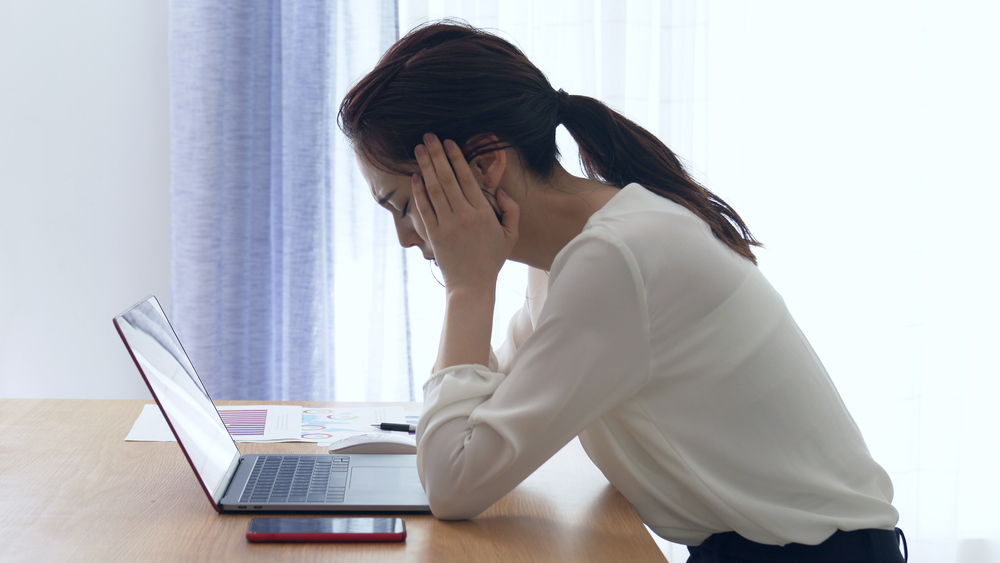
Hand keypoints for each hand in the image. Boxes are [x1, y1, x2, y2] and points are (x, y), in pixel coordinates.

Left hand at [411, 133, 519, 291]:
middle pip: (448, 178)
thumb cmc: (491, 259)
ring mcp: (447, 224)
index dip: (457, 158)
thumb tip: (498, 189)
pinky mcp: (434, 234)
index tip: (450, 142)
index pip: (468, 178)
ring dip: (425, 166)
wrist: (472, 285)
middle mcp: (464, 215)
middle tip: (429, 136)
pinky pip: (425, 208)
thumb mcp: (510, 235)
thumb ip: (510, 209)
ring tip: (419, 149)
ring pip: (434, 189)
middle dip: (437, 154)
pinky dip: (419, 191)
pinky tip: (415, 176)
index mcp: (483, 212)